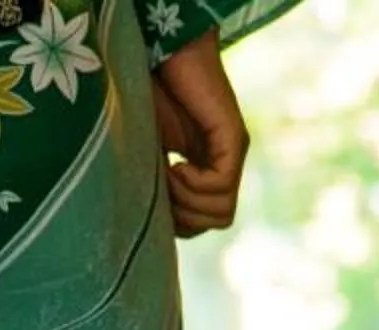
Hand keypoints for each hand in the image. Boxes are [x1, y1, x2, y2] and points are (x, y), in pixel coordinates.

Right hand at [151, 32, 244, 237]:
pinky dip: (194, 184)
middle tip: (162, 185)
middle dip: (183, 216)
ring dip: (188, 202)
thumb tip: (149, 225)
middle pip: (216, 221)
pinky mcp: (233, 139)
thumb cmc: (145, 94)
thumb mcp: (146, 152)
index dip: (178, 222)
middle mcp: (225, 164)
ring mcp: (232, 153)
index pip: (203, 221)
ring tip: (168, 173)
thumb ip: (155, 184)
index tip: (155, 195)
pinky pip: (221, 186)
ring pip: (222, 212)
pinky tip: (176, 163)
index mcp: (205, 168)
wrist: (161, 55)